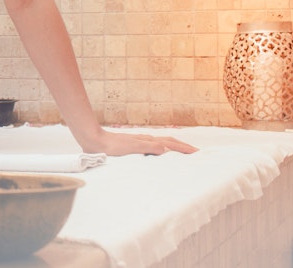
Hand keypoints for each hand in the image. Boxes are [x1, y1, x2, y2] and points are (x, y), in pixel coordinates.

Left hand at [79, 128, 197, 155]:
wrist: (94, 141)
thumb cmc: (111, 147)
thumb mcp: (131, 149)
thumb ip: (148, 148)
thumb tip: (166, 149)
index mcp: (148, 141)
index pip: (171, 144)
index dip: (185, 149)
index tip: (198, 153)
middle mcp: (146, 139)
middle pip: (169, 141)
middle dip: (183, 146)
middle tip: (196, 152)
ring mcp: (140, 141)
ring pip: (162, 142)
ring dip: (174, 146)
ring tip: (183, 151)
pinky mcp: (133, 144)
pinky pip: (154, 146)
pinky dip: (162, 148)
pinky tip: (159, 152)